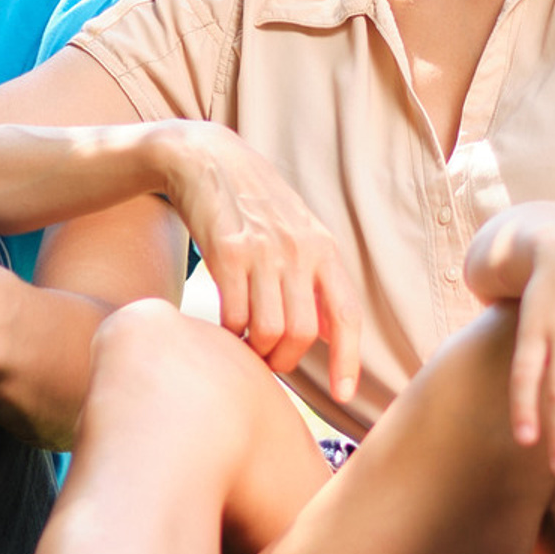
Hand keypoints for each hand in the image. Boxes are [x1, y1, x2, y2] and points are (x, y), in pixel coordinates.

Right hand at [159, 125, 360, 398]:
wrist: (206, 160)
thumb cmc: (254, 204)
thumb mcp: (299, 231)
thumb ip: (316, 277)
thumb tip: (334, 331)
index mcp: (324, 248)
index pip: (346, 315)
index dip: (348, 360)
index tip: (342, 394)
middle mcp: (298, 251)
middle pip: (302, 332)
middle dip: (286, 361)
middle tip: (271, 363)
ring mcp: (262, 251)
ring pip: (268, 330)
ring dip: (257, 351)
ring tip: (247, 347)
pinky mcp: (226, 253)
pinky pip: (234, 315)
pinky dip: (230, 334)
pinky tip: (225, 328)